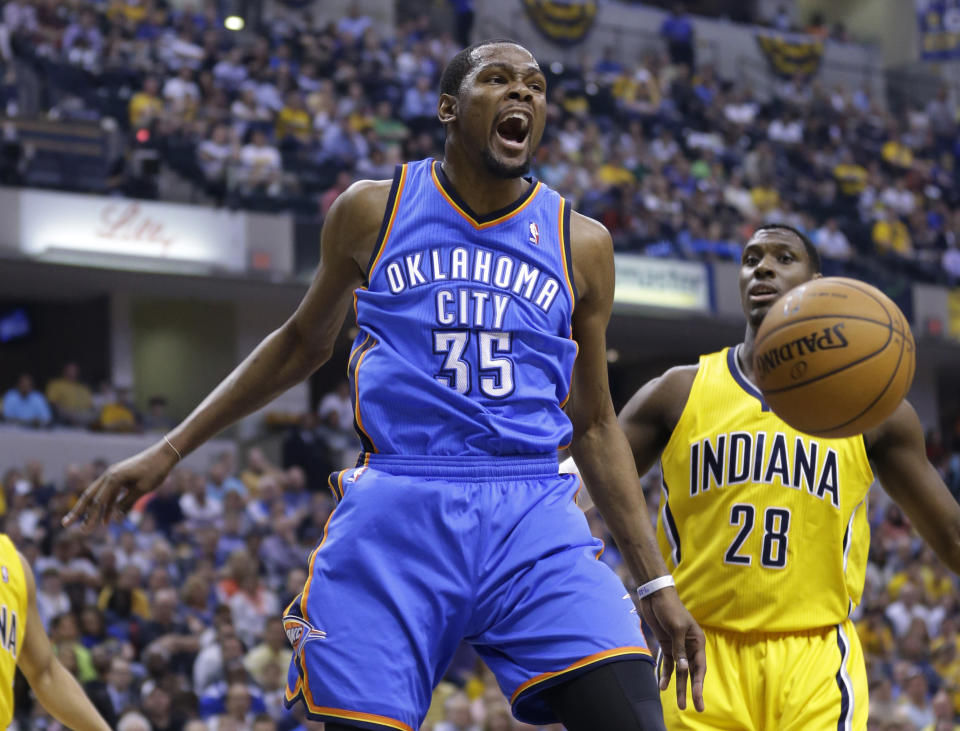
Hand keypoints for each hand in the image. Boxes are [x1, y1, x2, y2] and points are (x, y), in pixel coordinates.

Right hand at [62, 442, 176, 530]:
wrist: (164, 454)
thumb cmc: (155, 471)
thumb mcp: (142, 489)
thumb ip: (127, 503)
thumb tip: (116, 519)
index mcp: (114, 478)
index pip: (98, 502)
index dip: (90, 517)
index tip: (84, 531)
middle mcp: (110, 476)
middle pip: (90, 496)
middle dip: (78, 511)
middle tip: (65, 524)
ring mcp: (114, 476)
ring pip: (98, 495)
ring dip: (91, 511)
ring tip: (84, 526)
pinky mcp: (121, 478)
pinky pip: (110, 494)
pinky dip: (107, 506)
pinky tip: (107, 520)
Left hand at [639, 587, 705, 711]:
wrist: (655, 595)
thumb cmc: (670, 608)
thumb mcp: (676, 628)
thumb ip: (679, 649)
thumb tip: (683, 669)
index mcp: (697, 641)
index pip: (699, 667)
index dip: (698, 684)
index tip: (698, 699)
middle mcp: (690, 646)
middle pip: (691, 672)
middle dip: (691, 690)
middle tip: (692, 707)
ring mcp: (678, 647)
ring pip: (680, 671)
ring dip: (678, 686)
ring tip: (679, 704)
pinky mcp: (667, 645)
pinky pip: (668, 664)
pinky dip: (666, 674)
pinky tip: (662, 686)